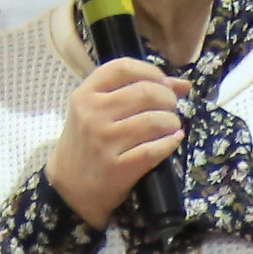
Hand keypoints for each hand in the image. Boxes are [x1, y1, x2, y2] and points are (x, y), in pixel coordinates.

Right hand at [47, 57, 188, 228]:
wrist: (70, 185)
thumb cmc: (89, 141)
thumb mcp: (98, 110)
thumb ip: (134, 90)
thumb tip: (182, 84)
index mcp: (85, 94)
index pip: (123, 67)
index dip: (151, 72)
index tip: (162, 83)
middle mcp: (92, 115)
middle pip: (146, 92)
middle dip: (168, 99)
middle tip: (170, 108)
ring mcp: (104, 142)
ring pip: (155, 120)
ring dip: (172, 122)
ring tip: (170, 126)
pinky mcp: (117, 168)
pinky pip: (155, 150)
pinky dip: (170, 143)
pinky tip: (172, 140)